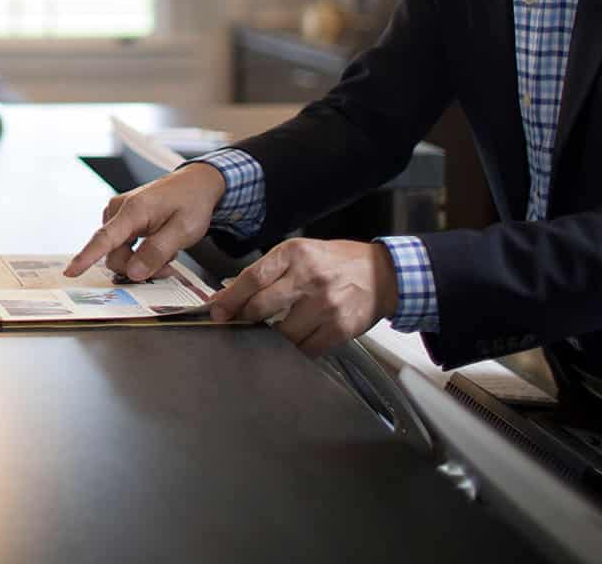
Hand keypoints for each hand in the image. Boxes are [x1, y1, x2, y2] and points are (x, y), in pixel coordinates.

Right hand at [63, 163, 222, 280]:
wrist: (196, 183)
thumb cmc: (191, 201)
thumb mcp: (184, 230)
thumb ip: (157, 252)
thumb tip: (133, 272)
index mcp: (133, 210)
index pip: (105, 238)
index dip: (86, 257)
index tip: (70, 272)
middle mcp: (119, 209)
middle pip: (115, 254)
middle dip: (138, 267)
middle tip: (167, 268)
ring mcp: (118, 213)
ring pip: (118, 252)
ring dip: (141, 260)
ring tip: (166, 251)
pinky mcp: (122, 219)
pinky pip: (122, 246)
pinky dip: (139, 252)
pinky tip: (157, 245)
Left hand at [206, 238, 398, 357]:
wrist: (384, 274)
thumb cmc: (339, 262)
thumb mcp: (303, 253)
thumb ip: (271, 270)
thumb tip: (232, 292)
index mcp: (295, 254)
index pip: (252, 278)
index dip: (230, 298)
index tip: (217, 310)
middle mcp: (309, 277)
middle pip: (262, 306)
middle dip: (243, 319)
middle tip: (236, 324)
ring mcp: (325, 304)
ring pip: (282, 333)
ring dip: (270, 337)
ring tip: (270, 331)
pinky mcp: (339, 327)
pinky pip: (307, 348)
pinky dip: (296, 348)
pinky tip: (295, 340)